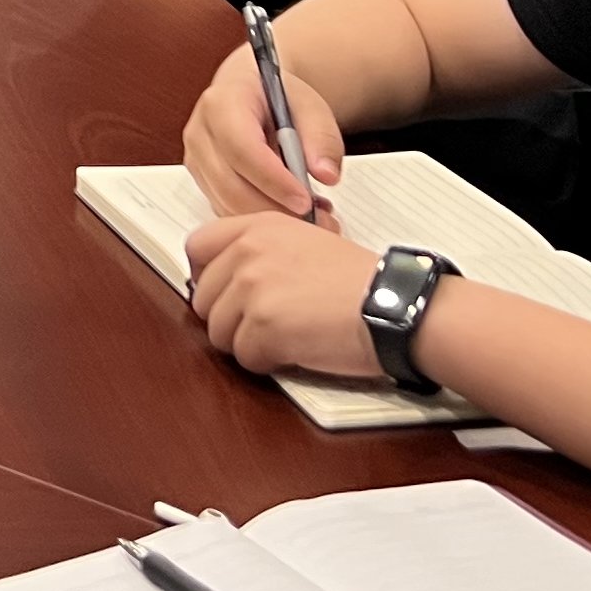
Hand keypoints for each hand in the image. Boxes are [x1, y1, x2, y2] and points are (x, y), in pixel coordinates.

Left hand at [184, 212, 387, 382]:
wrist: (394, 306)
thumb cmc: (361, 282)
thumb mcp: (306, 242)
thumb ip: (263, 252)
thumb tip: (228, 277)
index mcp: (257, 227)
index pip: (197, 248)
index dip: (205, 278)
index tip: (220, 295)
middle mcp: (247, 253)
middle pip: (204, 299)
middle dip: (230, 320)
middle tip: (267, 326)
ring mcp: (252, 289)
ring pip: (219, 333)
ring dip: (247, 344)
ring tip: (287, 337)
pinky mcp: (262, 327)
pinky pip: (244, 358)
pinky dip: (267, 362)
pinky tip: (297, 350)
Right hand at [185, 44, 345, 221]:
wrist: (257, 96)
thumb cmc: (280, 100)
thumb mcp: (310, 108)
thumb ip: (322, 138)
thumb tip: (326, 174)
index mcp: (222, 103)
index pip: (241, 148)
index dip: (273, 179)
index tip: (305, 200)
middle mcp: (201, 132)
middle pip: (230, 183)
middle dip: (274, 208)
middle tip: (316, 219)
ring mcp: (197, 159)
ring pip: (227, 203)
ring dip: (269, 217)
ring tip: (310, 215)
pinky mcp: (202, 181)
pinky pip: (227, 210)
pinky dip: (258, 219)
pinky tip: (288, 210)